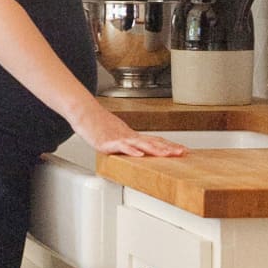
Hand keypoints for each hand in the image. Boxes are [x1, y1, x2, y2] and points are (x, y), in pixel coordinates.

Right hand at [73, 107, 187, 157]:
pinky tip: (139, 155)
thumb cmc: (98, 124)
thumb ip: (128, 143)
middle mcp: (129, 136)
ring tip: (167, 154)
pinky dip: (131, 151)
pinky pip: (122, 147)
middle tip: (182, 152)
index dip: (170, 145)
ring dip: (155, 150)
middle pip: (152, 142)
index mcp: (133, 136)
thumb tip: (137, 150)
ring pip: (141, 145)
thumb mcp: (117, 134)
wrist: (85, 113)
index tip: (183, 150)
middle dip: (168, 148)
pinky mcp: (109, 143)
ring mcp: (120, 139)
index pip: (155, 141)